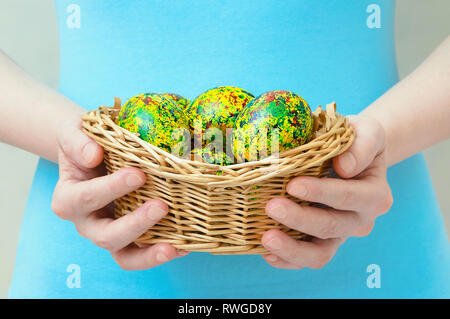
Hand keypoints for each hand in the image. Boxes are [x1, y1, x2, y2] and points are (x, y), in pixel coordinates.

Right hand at [51, 116, 187, 269]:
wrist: (92, 154)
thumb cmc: (85, 142)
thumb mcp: (73, 133)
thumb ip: (77, 142)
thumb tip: (93, 155)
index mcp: (69, 199)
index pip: (86, 198)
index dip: (111, 189)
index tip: (138, 174)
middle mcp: (87, 223)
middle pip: (106, 236)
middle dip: (135, 224)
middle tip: (161, 206)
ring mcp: (109, 234)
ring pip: (124, 256)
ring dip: (149, 253)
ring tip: (174, 246)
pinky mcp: (130, 239)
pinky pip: (143, 254)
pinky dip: (162, 253)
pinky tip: (184, 247)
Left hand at [262, 115, 392, 268]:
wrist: (352, 157)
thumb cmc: (356, 141)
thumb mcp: (367, 132)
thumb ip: (363, 145)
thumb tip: (345, 167)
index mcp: (375, 195)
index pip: (348, 197)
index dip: (321, 193)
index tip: (293, 185)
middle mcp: (360, 220)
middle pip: (330, 227)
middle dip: (299, 219)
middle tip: (271, 206)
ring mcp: (340, 235)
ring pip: (320, 254)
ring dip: (292, 249)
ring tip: (266, 238)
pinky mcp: (322, 242)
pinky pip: (306, 259)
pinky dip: (287, 260)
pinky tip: (266, 252)